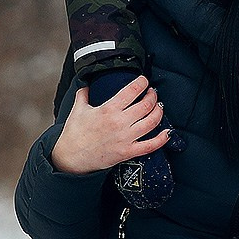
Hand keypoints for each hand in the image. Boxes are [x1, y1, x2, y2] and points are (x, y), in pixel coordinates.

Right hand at [50, 76, 169, 174]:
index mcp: (108, 110)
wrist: (71, 158)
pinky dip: (162, 139)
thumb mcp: (77, 110)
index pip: (131, 91)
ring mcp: (126, 138)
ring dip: (159, 112)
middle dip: (153, 96)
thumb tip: (86, 85)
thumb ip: (83, 94)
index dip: (141, 83)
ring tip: (158, 107)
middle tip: (152, 93)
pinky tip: (167, 132)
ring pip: (152, 122)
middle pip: (146, 105)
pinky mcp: (128, 152)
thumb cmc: (74, 134)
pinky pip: (150, 145)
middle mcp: (119, 123)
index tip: (143, 80)